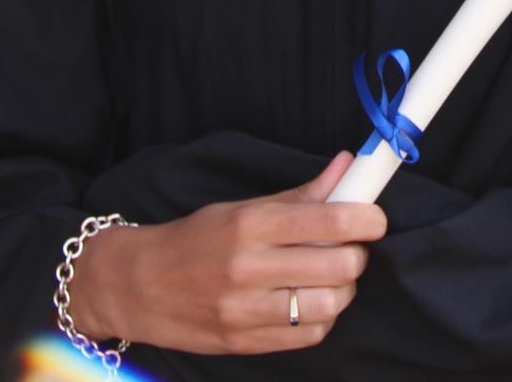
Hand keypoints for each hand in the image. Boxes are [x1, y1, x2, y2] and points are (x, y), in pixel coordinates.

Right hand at [67, 151, 385, 354]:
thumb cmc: (195, 240)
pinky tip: (310, 302)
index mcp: (250, 225)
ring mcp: (244, 310)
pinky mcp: (243, 343)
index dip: (368, 219)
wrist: (136, 286)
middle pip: (339, 265)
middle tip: (349, 248)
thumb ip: (300, 194)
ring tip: (330, 278)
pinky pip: (309, 336)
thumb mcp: (242, 208)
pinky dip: (322, 318)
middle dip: (357, 255)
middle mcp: (248, 268)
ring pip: (329, 305)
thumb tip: (347, 167)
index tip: (375, 219)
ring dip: (343, 290)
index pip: (330, 219)